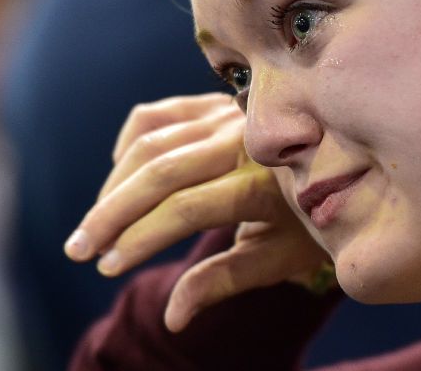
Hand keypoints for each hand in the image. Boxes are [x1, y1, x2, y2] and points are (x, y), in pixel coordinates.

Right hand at [64, 93, 331, 331]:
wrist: (342, 161)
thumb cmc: (312, 221)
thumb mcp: (277, 259)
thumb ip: (223, 282)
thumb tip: (174, 319)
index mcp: (263, 183)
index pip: (185, 209)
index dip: (141, 239)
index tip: (107, 267)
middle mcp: (241, 140)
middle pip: (158, 173)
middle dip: (110, 214)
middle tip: (78, 250)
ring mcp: (223, 114)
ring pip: (149, 144)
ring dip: (112, 186)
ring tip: (93, 225)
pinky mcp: (210, 102)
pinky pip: (153, 117)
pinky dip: (127, 146)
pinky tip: (119, 179)